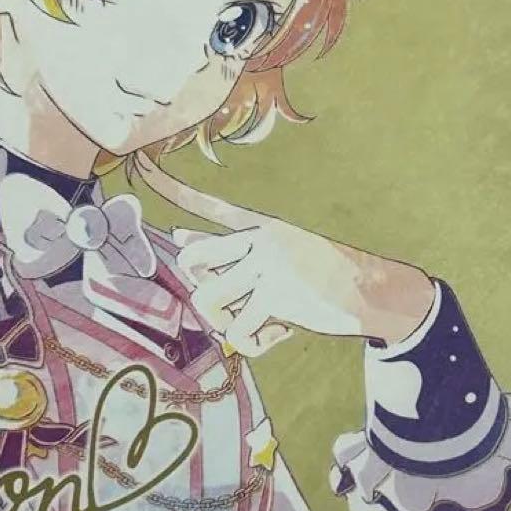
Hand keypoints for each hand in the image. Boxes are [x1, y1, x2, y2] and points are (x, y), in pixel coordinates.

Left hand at [135, 153, 434, 357]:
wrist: (370, 290)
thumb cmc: (319, 273)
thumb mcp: (276, 250)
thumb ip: (227, 245)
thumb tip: (179, 237)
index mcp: (259, 227)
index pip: (208, 205)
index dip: (172, 188)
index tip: (141, 166)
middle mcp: (259, 241)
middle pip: (193, 261)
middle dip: (202, 289)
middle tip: (232, 302)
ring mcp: (268, 267)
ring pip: (209, 301)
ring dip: (227, 323)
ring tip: (254, 322)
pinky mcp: (278, 297)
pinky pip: (239, 332)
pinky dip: (254, 343)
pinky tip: (277, 333)